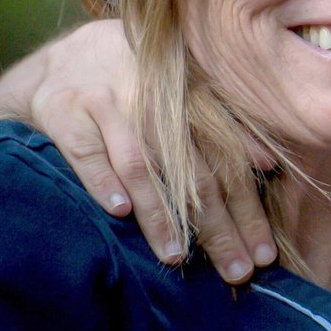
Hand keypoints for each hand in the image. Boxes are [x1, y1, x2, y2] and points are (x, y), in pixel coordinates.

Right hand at [0, 21, 275, 282]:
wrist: (63, 60)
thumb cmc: (136, 85)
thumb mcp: (183, 94)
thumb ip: (226, 125)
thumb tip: (267, 164)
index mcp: (190, 94)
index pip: (228, 160)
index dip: (248, 209)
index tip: (264, 253)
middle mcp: (153, 95)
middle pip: (192, 170)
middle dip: (216, 225)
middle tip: (235, 270)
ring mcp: (107, 101)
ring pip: (140, 164)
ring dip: (159, 213)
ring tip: (176, 255)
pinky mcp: (64, 110)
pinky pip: (87, 152)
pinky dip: (103, 181)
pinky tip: (119, 213)